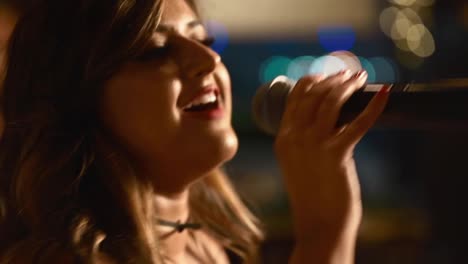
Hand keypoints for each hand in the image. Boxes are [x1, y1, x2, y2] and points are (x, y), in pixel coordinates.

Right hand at [274, 70, 388, 238]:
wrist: (317, 224)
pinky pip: (358, 123)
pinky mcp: (336, 154)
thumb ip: (306, 140)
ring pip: (331, 102)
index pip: (295, 97)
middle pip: (314, 94)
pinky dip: (374, 106)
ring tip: (361, 78)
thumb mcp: (300, 163)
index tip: (328, 75)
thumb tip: (331, 119)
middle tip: (350, 75)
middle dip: (333, 79)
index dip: (313, 80)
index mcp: (283, 138)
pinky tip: (385, 94)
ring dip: (348, 85)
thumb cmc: (312, 196)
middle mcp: (294, 138)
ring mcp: (313, 145)